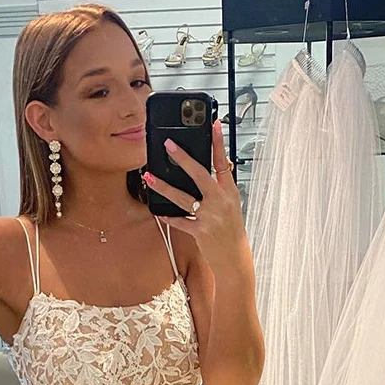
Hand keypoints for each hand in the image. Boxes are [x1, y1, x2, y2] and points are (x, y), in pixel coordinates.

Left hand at [142, 120, 245, 268]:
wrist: (235, 259)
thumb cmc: (232, 232)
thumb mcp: (233, 206)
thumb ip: (223, 187)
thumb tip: (219, 168)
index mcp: (230, 192)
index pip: (224, 162)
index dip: (219, 143)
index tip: (213, 125)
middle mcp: (220, 201)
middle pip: (200, 174)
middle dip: (183, 158)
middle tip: (168, 144)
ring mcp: (209, 216)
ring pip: (182, 197)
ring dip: (164, 187)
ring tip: (149, 177)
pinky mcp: (199, 231)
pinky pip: (180, 222)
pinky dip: (169, 217)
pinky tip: (158, 211)